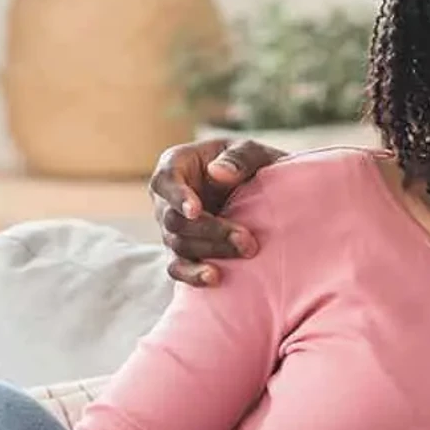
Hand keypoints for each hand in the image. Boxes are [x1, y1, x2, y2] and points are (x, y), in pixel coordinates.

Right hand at [147, 138, 284, 285]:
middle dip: (210, 231)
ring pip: (179, 245)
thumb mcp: (252, 151)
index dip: (178, 197)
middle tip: (247, 239)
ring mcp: (171, 228)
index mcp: (176, 165)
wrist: (264, 191)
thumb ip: (238, 157)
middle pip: (173, 220)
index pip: (165, 181)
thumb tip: (217, 173)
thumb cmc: (252, 165)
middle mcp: (166, 198)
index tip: (195, 211)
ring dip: (212, 251)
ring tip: (247, 252)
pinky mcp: (182, 252)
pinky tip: (214, 278)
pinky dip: (192, 275)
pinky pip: (178, 268)